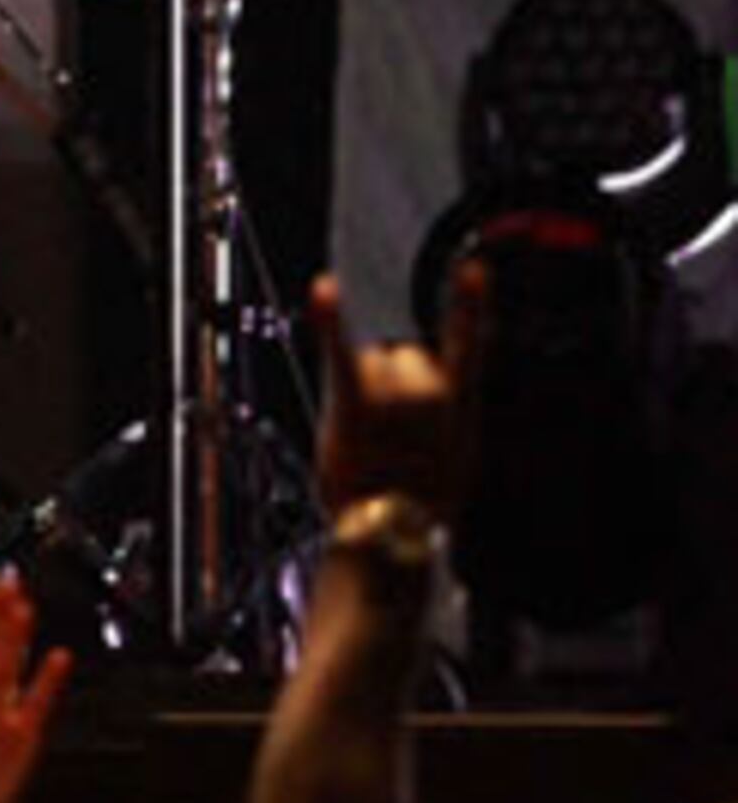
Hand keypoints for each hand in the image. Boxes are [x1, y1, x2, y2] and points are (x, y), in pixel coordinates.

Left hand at [311, 263, 484, 515]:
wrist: (393, 534)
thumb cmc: (421, 501)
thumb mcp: (456, 456)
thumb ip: (450, 414)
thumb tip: (442, 397)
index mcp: (462, 405)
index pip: (469, 343)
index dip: (470, 303)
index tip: (473, 268)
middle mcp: (432, 393)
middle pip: (403, 351)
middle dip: (390, 381)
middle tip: (388, 431)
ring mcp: (393, 396)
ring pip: (372, 360)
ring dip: (364, 388)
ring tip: (369, 434)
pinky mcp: (354, 402)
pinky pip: (342, 350)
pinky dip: (332, 319)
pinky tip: (328, 290)